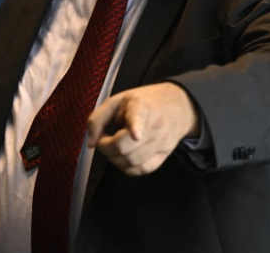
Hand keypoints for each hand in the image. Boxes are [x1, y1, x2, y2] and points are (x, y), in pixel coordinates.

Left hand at [86, 82, 200, 175]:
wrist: (178, 106)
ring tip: (113, 146)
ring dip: (115, 159)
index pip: (139, 118)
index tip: (135, 134)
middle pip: (126, 148)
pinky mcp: (164, 155)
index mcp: (142, 107)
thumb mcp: (117, 100)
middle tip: (104, 139)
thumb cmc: (144, 102)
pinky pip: (142, 170)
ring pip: (132, 162)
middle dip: (106, 148)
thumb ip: (98, 119)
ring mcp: (161, 143)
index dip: (136, 127)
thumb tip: (91, 143)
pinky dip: (127, 167)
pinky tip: (124, 157)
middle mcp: (155, 126)